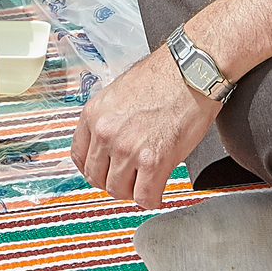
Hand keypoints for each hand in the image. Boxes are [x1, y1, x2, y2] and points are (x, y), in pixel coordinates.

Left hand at [71, 47, 220, 208]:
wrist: (192, 72)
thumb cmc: (164, 77)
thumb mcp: (119, 94)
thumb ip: (109, 120)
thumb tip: (108, 145)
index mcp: (94, 114)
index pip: (79, 157)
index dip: (95, 168)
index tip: (106, 170)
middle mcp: (106, 132)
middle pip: (96, 178)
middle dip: (113, 181)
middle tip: (129, 177)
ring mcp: (127, 148)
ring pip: (119, 191)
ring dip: (133, 190)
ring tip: (146, 180)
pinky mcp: (154, 161)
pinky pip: (145, 197)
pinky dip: (152, 198)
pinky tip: (158, 188)